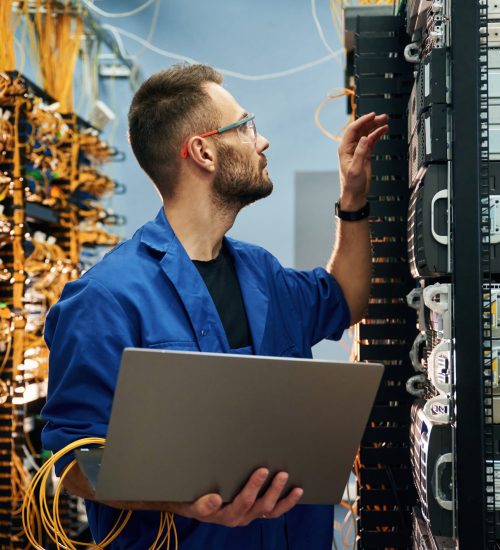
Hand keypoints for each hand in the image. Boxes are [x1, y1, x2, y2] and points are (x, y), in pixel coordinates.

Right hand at [167, 468, 302, 526]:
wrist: (192, 506)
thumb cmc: (193, 500)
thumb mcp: (192, 503)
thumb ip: (202, 504)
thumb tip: (215, 499)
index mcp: (227, 514)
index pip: (243, 501)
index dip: (254, 487)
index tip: (262, 470)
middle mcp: (240, 517)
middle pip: (260, 506)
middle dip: (273, 490)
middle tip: (281, 473)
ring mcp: (249, 515)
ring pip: (270, 511)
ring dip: (284, 500)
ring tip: (297, 488)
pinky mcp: (254, 512)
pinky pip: (272, 512)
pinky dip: (285, 504)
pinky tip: (295, 493)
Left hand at [338, 112, 388, 209]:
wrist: (355, 194)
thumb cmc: (351, 184)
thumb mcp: (355, 169)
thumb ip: (360, 153)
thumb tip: (364, 138)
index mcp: (345, 149)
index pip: (353, 129)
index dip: (362, 121)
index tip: (372, 115)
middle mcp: (351, 147)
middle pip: (361, 129)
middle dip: (371, 121)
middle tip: (382, 117)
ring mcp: (358, 150)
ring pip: (367, 133)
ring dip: (375, 126)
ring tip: (385, 120)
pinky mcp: (365, 153)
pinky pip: (372, 140)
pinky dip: (378, 134)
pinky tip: (384, 130)